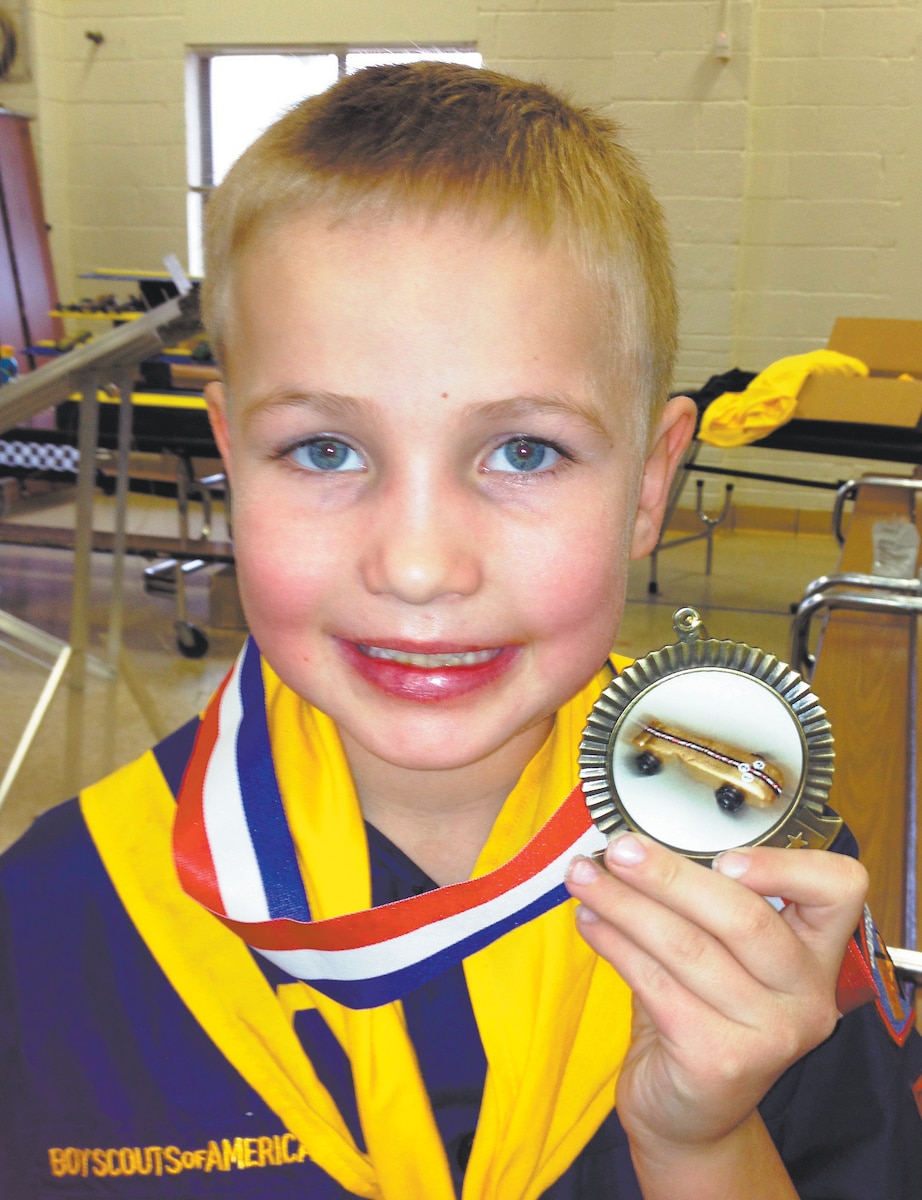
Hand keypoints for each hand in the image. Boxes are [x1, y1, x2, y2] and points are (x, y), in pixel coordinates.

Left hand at [565, 835, 866, 1162]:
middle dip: (669, 875)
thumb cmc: (702, 1014)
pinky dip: (615, 944)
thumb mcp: (722, 955)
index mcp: (818, 953)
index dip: (785, 866)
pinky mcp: (719, 1061)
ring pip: (688, 947)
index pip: (838, 890)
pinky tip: (590, 922)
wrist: (691, 1114)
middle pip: (744, 916)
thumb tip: (637, 847)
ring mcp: (769, 1034)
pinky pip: (656, 984)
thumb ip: (705, 905)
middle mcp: (807, 995)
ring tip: (585, 879)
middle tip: (619, 849)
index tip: (723, 852)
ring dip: (625, 904)